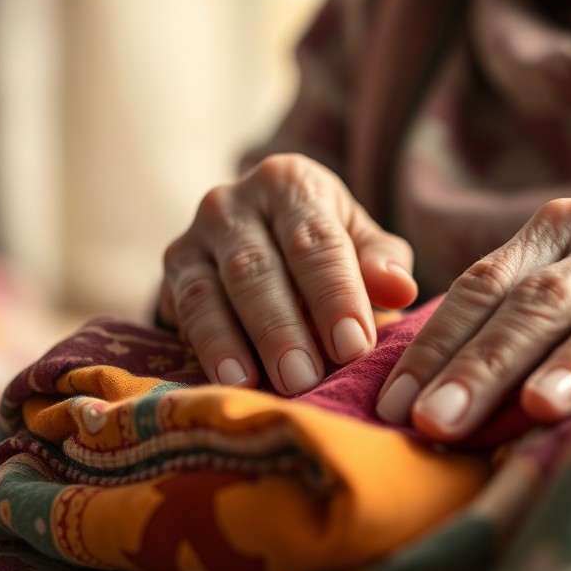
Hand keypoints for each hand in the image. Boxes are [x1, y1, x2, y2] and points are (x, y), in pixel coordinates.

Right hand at [160, 153, 417, 394]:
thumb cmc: (324, 245)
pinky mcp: (171, 271)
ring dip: (235, 343)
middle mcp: (233, 202)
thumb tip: (400, 289)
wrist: (262, 236)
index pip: (316, 241)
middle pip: (257, 268)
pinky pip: (183, 311)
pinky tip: (229, 383)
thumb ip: (382, 263)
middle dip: (281, 327)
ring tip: (260, 387)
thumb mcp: (359, 243)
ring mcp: (194, 236)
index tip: (354, 347)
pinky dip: (206, 349)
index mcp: (289, 182)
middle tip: (305, 378)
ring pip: (210, 292)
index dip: (335, 296)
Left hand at [374, 198, 570, 439]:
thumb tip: (432, 409)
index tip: (387, 404)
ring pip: (563, 311)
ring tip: (460, 419)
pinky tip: (551, 404)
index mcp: (552, 234)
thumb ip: (520, 336)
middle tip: (415, 423)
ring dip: (508, 370)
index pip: (477, 287)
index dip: (431, 344)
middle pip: (513, 301)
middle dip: (459, 364)